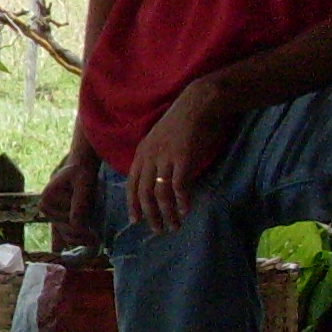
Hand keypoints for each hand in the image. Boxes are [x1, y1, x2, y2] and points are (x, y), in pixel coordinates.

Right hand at [40, 142, 103, 246]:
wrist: (80, 167)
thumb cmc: (82, 173)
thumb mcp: (83, 185)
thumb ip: (80, 204)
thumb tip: (78, 226)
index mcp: (47, 200)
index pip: (67, 220)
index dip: (82, 223)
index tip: (96, 227)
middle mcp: (46, 209)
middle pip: (65, 229)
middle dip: (82, 234)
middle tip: (99, 239)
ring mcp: (51, 215)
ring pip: (65, 234)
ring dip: (79, 239)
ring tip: (95, 241)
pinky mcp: (57, 218)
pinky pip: (59, 234)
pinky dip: (61, 244)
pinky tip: (61, 253)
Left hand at [127, 81, 233, 233]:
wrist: (200, 102)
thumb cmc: (186, 121)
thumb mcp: (163, 139)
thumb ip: (157, 157)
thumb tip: (161, 178)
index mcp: (142, 152)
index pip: (132, 184)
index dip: (133, 204)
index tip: (136, 220)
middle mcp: (149, 156)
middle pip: (143, 193)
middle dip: (149, 214)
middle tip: (158, 230)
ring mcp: (165, 157)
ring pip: (159, 193)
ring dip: (166, 212)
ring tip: (173, 225)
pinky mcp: (183, 157)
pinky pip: (178, 185)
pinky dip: (181, 200)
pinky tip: (186, 210)